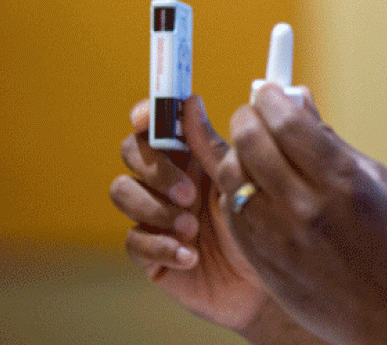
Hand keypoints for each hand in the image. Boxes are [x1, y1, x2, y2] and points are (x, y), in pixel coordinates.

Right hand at [110, 96, 268, 333]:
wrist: (264, 283)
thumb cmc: (259, 225)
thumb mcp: (241, 183)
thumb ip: (214, 147)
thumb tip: (191, 103)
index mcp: (190, 153)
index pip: (154, 123)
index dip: (145, 114)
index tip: (147, 117)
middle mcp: (166, 178)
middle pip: (131, 151)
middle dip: (156, 168)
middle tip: (189, 193)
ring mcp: (153, 213)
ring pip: (122, 191)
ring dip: (155, 207)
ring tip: (192, 228)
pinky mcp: (148, 250)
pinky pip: (134, 240)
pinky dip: (162, 246)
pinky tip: (190, 255)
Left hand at [186, 83, 386, 344]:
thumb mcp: (378, 182)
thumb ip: (332, 141)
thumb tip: (299, 100)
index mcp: (344, 181)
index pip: (287, 122)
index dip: (270, 98)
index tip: (267, 90)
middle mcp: (308, 208)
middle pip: (252, 143)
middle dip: (248, 117)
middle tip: (254, 112)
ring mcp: (281, 238)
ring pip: (232, 176)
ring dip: (237, 152)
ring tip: (253, 148)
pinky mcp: (264, 261)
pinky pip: (233, 211)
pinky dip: (237, 189)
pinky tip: (252, 183)